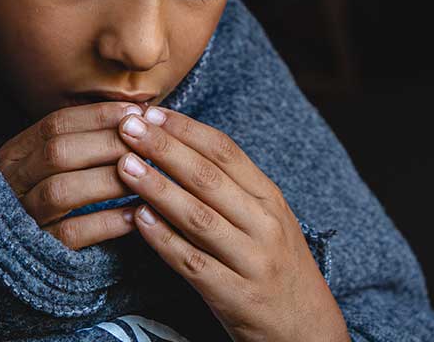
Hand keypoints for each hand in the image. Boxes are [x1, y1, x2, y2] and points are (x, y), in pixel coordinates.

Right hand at [0, 102, 145, 249]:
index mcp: (16, 154)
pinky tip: (134, 215)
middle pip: (58, 152)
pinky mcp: (38, 250)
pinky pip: (71, 234)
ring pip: (62, 191)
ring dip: (109, 181)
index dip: (97, 116)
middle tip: (147, 145)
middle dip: (107, 144)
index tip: (135, 113)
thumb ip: (82, 140)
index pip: (55, 124)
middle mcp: (13, 182)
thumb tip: (134, 113)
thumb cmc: (50, 195)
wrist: (17, 253)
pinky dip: (106, 222)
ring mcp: (23, 217)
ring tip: (146, 177)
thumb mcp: (50, 162)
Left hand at [115, 107, 349, 341]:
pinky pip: (193, 264)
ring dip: (158, 188)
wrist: (309, 330)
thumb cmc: (276, 268)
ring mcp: (252, 260)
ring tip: (124, 167)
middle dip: (164, 148)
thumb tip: (180, 147)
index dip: (185, 129)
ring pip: (199, 216)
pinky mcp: (236, 296)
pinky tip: (139, 221)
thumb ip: (232, 189)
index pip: (225, 151)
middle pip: (208, 177)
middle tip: (128, 127)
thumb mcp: (267, 220)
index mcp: (270, 198)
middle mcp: (264, 224)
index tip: (151, 113)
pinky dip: (164, 240)